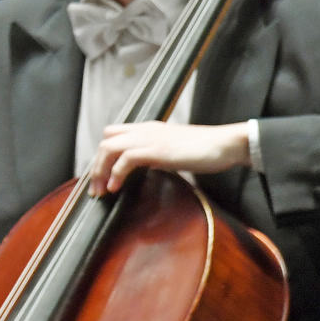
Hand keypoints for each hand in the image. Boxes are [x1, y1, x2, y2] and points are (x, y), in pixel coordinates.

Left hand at [88, 121, 250, 196]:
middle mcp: (144, 130)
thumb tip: (145, 167)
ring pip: (109, 148)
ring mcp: (149, 138)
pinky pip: (126, 159)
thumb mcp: (173, 150)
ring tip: (101, 191)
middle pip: (106, 141)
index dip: (103, 155)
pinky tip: (116, 187)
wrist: (224, 144)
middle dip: (96, 165)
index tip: (101, 176)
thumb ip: (157, 155)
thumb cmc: (204, 149)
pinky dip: (116, 173)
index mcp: (147, 129)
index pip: (113, 134)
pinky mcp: (157, 150)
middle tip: (95, 189)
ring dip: (100, 171)